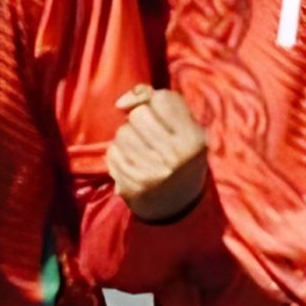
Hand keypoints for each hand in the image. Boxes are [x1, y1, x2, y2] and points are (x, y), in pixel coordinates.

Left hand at [107, 85, 209, 223]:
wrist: (178, 205)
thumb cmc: (180, 154)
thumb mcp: (185, 126)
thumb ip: (159, 101)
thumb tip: (121, 103)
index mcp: (194, 139)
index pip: (162, 99)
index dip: (153, 101)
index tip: (157, 114)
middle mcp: (176, 157)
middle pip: (138, 114)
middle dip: (138, 120)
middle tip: (147, 135)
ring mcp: (153, 174)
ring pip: (122, 133)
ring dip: (126, 137)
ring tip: (139, 149)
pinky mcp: (133, 187)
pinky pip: (112, 153)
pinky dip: (117, 154)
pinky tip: (130, 163)